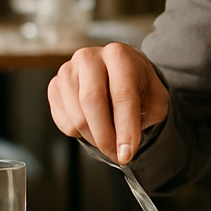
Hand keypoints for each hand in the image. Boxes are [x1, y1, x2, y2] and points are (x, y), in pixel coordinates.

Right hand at [47, 44, 169, 163]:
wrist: (119, 73)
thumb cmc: (138, 86)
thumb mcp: (155, 98)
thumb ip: (148, 117)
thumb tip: (125, 146)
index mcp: (119, 55)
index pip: (122, 95)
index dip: (125, 128)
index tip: (128, 154)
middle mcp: (89, 57)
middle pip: (92, 102)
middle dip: (106, 137)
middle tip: (118, 156)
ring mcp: (67, 70)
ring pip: (77, 117)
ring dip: (94, 138)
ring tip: (109, 138)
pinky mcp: (54, 86)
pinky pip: (63, 122)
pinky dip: (80, 134)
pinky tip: (93, 125)